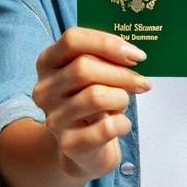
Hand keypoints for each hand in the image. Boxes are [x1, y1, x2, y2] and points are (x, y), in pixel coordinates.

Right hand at [32, 27, 149, 182]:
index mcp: (48, 62)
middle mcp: (44, 89)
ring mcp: (54, 117)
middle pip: (84, 68)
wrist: (84, 147)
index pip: (72, 40)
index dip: (107, 43)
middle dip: (121, 73)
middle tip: (142, 82)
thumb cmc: (92, 100)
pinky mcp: (69, 143)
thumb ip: (105, 58)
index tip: (136, 55)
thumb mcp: (93, 73)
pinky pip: (107, 127)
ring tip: (124, 101)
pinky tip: (122, 123)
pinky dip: (123, 123)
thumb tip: (135, 54)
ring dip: (121, 97)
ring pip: (96, 97)